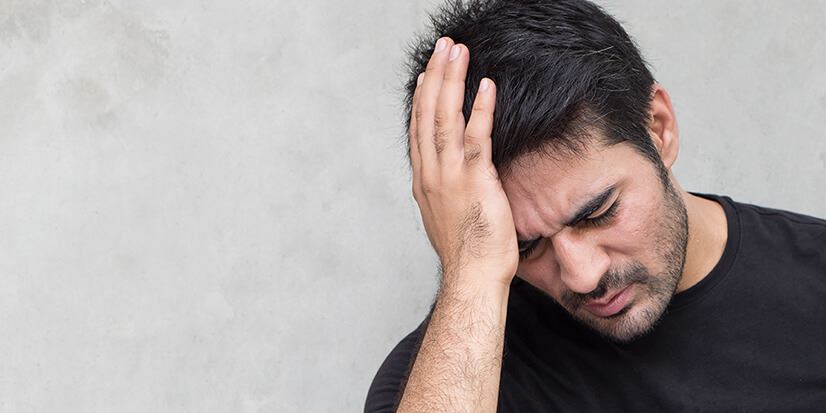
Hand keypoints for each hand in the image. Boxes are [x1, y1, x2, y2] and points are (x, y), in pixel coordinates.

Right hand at [410, 37, 517, 287]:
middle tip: (442, 47)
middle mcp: (431, 173)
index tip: (428, 73)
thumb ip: (444, 189)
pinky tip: (485, 86)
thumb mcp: (445, 215)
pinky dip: (480, 110)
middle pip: (428, 114)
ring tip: (457, 52)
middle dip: (435, 76)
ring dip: (451, 81)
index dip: (423, 97)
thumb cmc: (466, 252)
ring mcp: (450, 176)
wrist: (472, 278)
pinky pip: (475, 138)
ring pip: (445, 118)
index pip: (418, 129)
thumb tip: (448, 177)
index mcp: (424, 180)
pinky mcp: (475, 181)